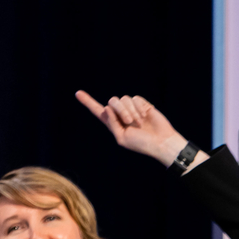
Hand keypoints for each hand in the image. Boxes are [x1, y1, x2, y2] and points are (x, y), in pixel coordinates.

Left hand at [74, 90, 205, 170]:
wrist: (161, 142)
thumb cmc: (142, 144)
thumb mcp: (122, 138)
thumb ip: (112, 123)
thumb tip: (107, 107)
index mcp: (114, 123)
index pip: (98, 111)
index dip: (88, 102)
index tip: (78, 93)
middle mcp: (121, 114)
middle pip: (112, 101)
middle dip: (120, 110)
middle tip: (130, 122)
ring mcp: (132, 108)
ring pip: (124, 99)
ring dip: (131, 111)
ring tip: (140, 122)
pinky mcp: (143, 104)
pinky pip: (136, 99)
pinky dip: (140, 108)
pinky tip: (145, 116)